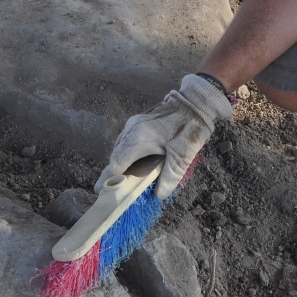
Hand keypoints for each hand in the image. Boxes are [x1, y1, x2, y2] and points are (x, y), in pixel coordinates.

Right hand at [97, 74, 234, 198]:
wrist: (195, 101)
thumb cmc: (189, 127)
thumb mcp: (183, 154)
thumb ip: (170, 175)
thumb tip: (159, 195)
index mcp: (138, 139)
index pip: (117, 163)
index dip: (109, 179)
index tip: (100, 191)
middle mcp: (131, 130)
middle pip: (116, 156)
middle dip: (114, 173)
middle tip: (113, 190)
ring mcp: (134, 124)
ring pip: (121, 148)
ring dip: (121, 163)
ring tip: (124, 180)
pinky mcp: (139, 122)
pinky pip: (127, 141)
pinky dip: (127, 154)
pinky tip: (135, 163)